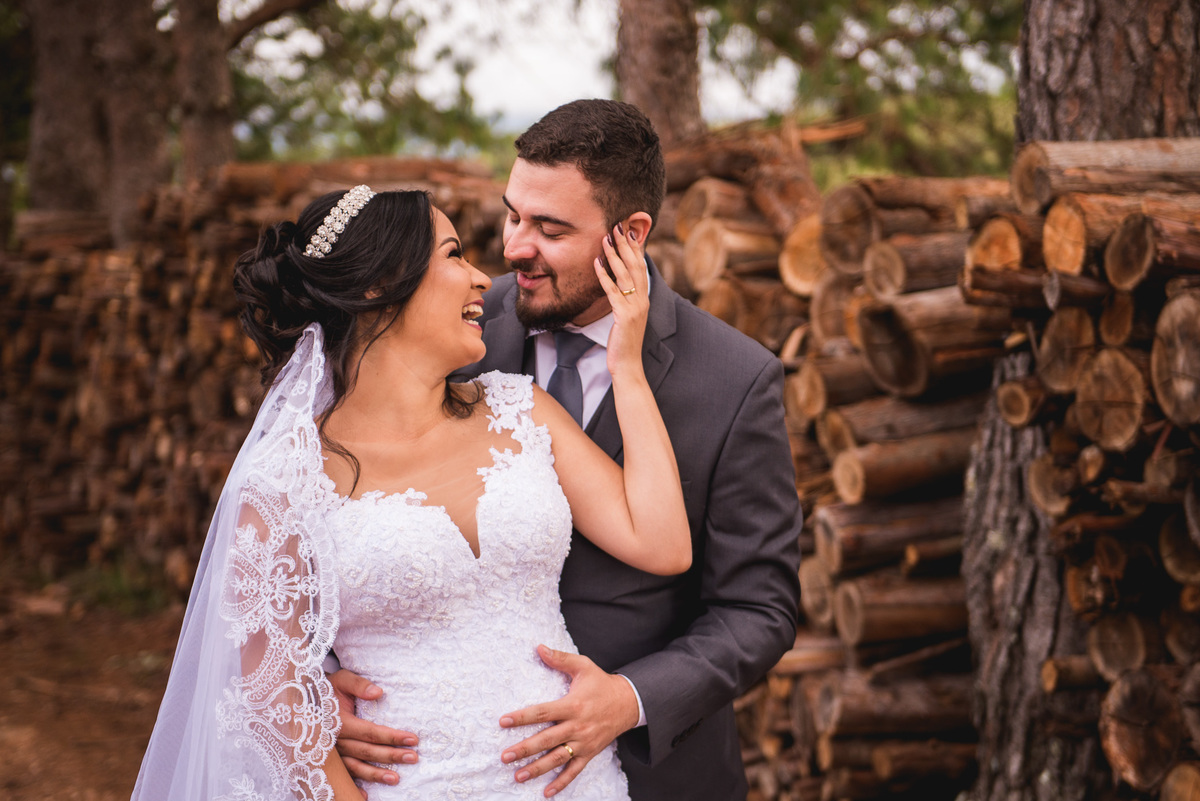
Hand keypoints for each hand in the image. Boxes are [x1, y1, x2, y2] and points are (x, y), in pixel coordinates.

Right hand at [329, 669, 419, 788]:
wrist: (303, 699)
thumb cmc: (327, 689)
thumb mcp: (342, 680)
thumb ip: (359, 685)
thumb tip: (378, 692)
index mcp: (338, 722)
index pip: (370, 732)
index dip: (392, 737)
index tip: (413, 739)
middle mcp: (334, 741)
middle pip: (367, 752)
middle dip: (391, 756)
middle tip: (413, 757)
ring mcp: (330, 753)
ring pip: (355, 767)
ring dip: (376, 775)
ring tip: (396, 779)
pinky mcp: (328, 760)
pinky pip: (341, 775)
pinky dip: (353, 786)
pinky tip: (365, 796)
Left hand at [499, 645, 639, 797]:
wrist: (629, 703)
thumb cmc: (601, 683)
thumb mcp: (583, 666)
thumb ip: (560, 659)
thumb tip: (538, 648)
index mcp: (572, 705)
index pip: (542, 712)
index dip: (522, 717)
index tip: (503, 722)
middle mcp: (577, 726)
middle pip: (547, 740)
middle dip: (524, 749)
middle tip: (504, 756)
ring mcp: (584, 742)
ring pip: (558, 759)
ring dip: (537, 769)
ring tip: (518, 776)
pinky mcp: (590, 753)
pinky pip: (575, 771)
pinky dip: (561, 783)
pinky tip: (546, 792)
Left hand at [595, 223, 648, 383]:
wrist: (628, 365)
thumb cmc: (624, 342)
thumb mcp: (626, 317)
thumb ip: (624, 300)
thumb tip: (617, 285)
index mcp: (644, 299)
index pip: (641, 267)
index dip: (636, 248)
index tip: (628, 231)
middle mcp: (642, 300)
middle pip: (635, 266)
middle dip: (626, 244)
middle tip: (617, 226)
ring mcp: (635, 307)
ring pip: (625, 275)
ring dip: (614, 254)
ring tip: (606, 237)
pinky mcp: (624, 316)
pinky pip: (612, 292)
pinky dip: (604, 276)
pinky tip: (596, 263)